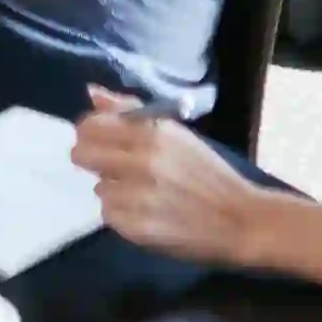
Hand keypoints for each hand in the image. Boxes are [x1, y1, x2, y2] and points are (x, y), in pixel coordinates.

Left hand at [74, 92, 261, 263]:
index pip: (90, 125)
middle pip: (81, 155)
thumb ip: (130, 112)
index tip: (101, 139)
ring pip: (97, 188)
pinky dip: (123, 214)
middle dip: (92, 159)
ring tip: (143, 193)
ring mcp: (137, 198)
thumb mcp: (175, 134)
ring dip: (114, 190)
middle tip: (114, 167)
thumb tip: (92, 93)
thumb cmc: (208, 173)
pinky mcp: (137, 228)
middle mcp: (141, 163)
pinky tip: (147, 212)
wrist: (240, 220)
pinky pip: (109, 215)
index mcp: (151, 134)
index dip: (91, 132)